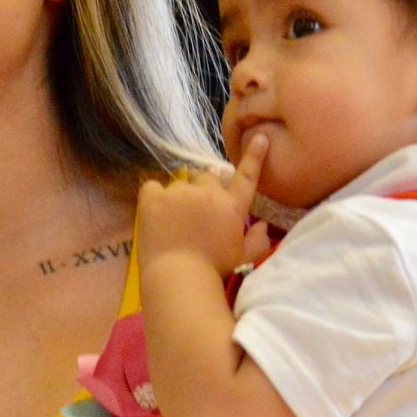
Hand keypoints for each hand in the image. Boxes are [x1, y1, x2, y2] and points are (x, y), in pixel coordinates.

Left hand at [137, 134, 271, 274]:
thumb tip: (264, 226)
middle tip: (196, 212)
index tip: (258, 137)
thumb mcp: (243, 259)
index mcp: (232, 206)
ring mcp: (180, 193)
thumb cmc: (214, 271)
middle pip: (207, 176)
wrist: (179, 279)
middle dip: (204, 189)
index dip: (254, 155)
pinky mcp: (154, 198)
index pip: (247, 176)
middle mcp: (208, 193)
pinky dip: (153, 197)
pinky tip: (155, 215)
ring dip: (179, 196)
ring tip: (173, 222)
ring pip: (180, 183)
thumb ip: (257, 241)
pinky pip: (152, 187)